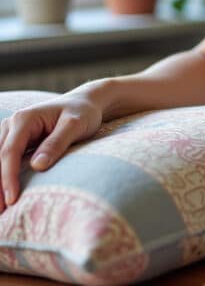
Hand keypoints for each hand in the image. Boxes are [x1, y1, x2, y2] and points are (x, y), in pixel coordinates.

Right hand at [0, 85, 104, 211]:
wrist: (85, 103)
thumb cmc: (83, 113)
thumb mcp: (75, 125)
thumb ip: (57, 143)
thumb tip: (37, 166)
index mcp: (24, 119)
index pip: (9, 152)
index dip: (8, 177)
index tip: (12, 200)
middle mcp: (11, 125)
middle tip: (0, 212)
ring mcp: (9, 133)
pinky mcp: (14, 142)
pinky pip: (1, 160)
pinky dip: (0, 176)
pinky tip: (2, 194)